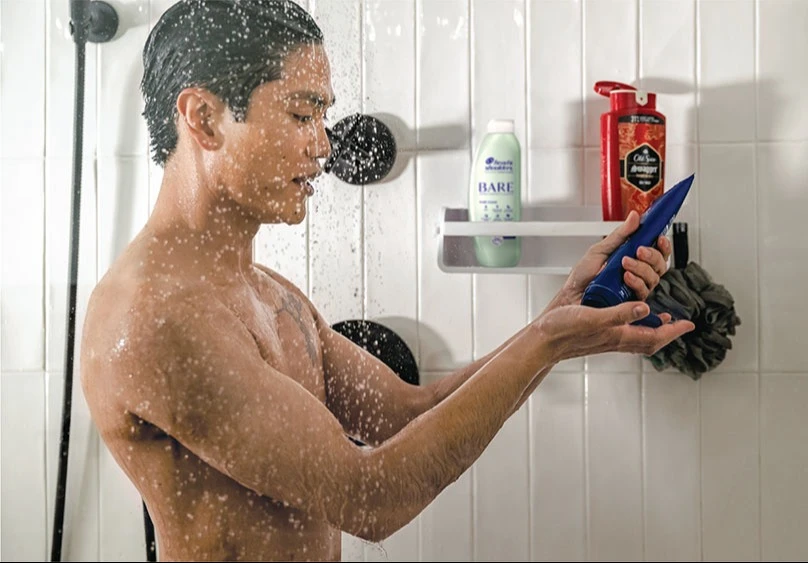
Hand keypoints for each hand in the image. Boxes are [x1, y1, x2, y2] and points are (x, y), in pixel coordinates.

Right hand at [536, 300, 694, 363]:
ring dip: (652, 330)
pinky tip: (629, 316)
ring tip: (660, 319)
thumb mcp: (593, 317)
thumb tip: (645, 308)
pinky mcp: (597, 335)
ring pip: (638, 338)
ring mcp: (606, 339)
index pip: (655, 337)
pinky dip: (634, 326)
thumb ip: (620, 314)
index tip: (688, 324)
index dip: (674, 331)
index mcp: (618, 335)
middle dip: (667, 333)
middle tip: (678, 324)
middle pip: (650, 341)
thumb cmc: (563, 330)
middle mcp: (615, 339)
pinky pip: (624, 334)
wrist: (543, 341)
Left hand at [549, 210, 670, 309]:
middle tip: (639, 250)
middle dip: (652, 256)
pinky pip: (643, 292)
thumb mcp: (600, 249)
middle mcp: (638, 273)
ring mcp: (635, 287)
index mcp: (633, 258)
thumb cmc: (583, 275)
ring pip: (653, 278)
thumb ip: (620, 234)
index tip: (659, 238)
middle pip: (660, 265)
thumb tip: (634, 216)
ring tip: (625, 262)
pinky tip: (627, 277)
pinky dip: (636, 282)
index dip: (663, 245)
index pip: (657, 252)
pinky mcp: (631, 301)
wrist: (571, 294)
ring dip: (641, 268)